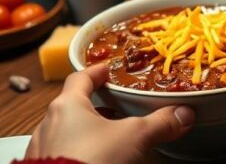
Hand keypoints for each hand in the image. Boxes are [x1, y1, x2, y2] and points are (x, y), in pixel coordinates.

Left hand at [26, 63, 193, 163]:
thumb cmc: (94, 160)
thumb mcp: (134, 137)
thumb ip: (159, 123)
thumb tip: (183, 114)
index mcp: (67, 105)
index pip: (80, 78)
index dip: (96, 72)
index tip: (107, 70)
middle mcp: (49, 123)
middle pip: (73, 106)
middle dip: (95, 108)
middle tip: (115, 111)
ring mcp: (42, 148)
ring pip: (66, 132)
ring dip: (85, 133)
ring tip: (108, 141)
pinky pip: (60, 154)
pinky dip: (76, 153)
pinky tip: (92, 161)